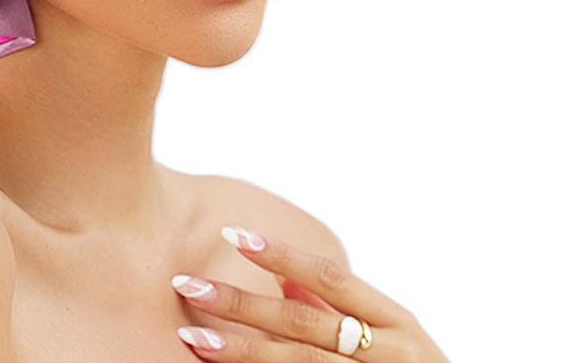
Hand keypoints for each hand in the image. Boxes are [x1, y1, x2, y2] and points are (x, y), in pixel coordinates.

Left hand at [171, 226, 447, 361]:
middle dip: (241, 304)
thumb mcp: (394, 341)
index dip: (281, 253)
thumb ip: (338, 309)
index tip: (232, 234)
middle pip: (304, 322)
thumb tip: (282, 275)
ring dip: (241, 351)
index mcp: (397, 322)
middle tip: (188, 285)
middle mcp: (392, 354)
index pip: (330, 276)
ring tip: (192, 338)